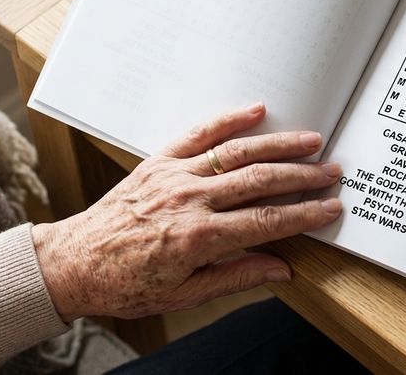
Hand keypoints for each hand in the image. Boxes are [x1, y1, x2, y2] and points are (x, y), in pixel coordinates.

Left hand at [32, 103, 342, 321]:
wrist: (73, 263)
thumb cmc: (126, 285)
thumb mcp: (185, 295)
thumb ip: (236, 277)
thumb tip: (282, 269)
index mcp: (199, 238)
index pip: (266, 221)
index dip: (304, 214)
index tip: (331, 208)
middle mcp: (189, 201)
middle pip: (260, 181)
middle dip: (302, 176)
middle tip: (332, 171)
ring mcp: (174, 176)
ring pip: (237, 153)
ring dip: (278, 144)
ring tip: (311, 140)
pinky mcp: (158, 161)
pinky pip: (199, 134)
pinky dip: (229, 120)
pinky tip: (257, 110)